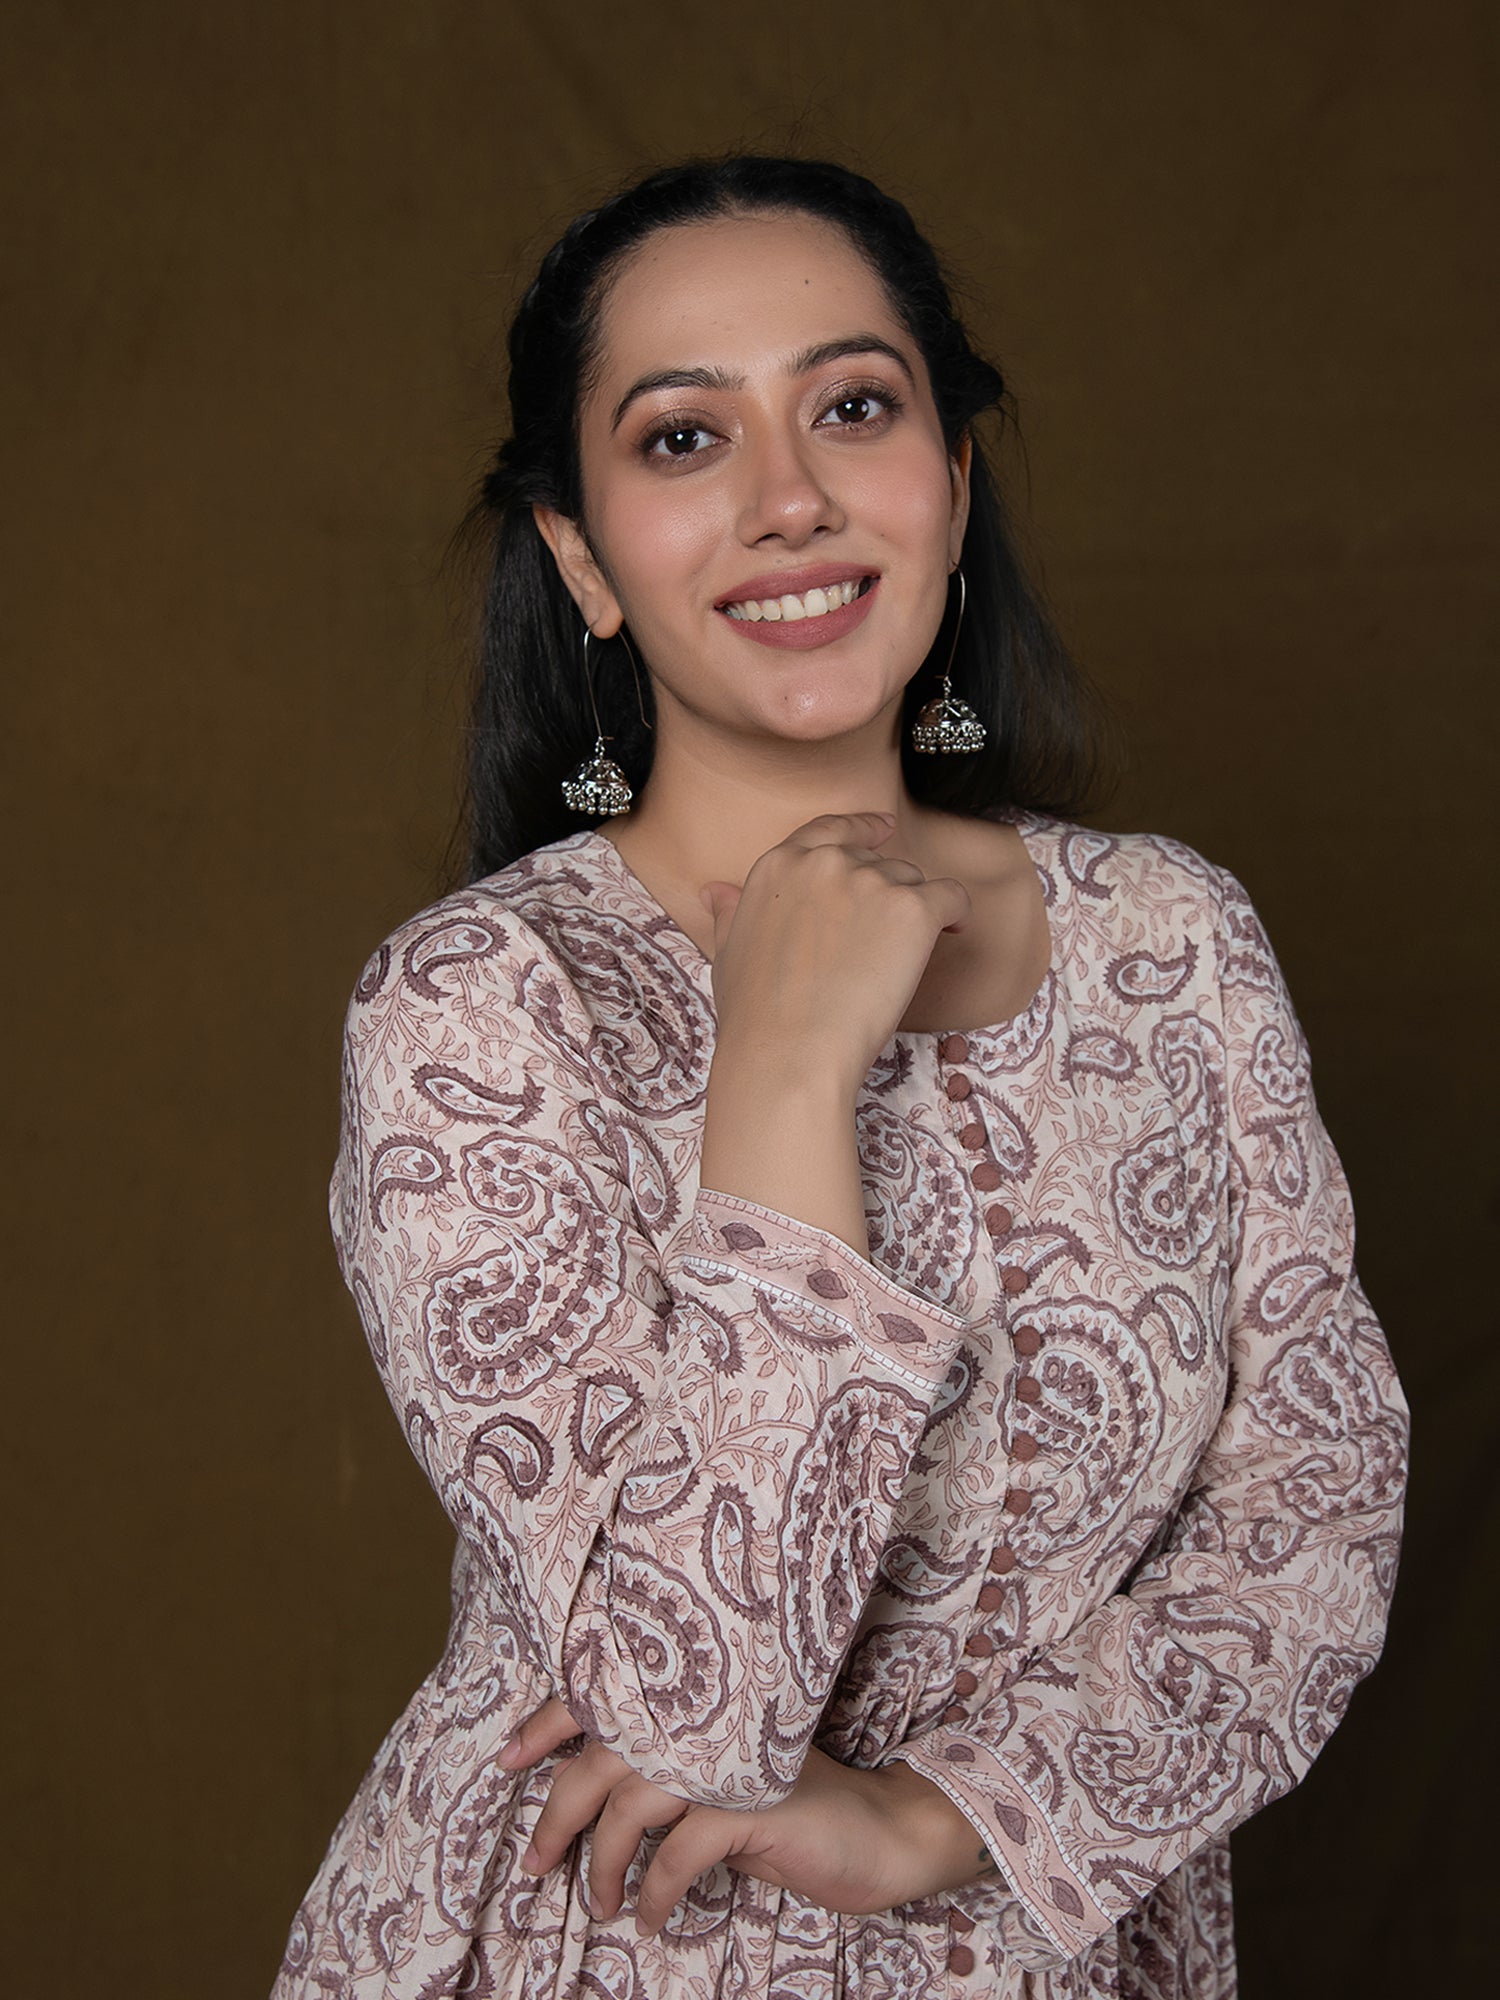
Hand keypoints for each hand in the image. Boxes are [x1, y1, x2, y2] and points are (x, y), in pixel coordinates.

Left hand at [501, 1696, 999, 1936]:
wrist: (884, 1833)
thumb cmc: (799, 1814)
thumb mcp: (724, 1793)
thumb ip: (673, 1788)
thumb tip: (600, 1813)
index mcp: (696, 1713)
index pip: (610, 1700)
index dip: (551, 1722)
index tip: (505, 1758)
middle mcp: (707, 1724)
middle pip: (606, 1755)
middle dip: (559, 1812)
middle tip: (535, 1861)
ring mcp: (730, 1758)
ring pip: (633, 1803)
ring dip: (603, 1862)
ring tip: (599, 1904)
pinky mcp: (756, 1800)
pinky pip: (679, 1851)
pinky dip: (654, 1889)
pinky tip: (648, 1915)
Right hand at [698, 811, 971, 1100]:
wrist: (788, 1053)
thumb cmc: (755, 1016)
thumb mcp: (728, 953)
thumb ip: (730, 913)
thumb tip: (715, 891)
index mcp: (779, 865)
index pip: (831, 829)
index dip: (863, 826)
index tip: (885, 828)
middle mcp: (825, 862)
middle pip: (877, 862)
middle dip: (886, 894)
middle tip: (884, 940)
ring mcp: (870, 882)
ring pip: (912, 882)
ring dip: (912, 913)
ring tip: (900, 959)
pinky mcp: (912, 910)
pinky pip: (952, 897)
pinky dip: (956, 914)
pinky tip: (953, 932)